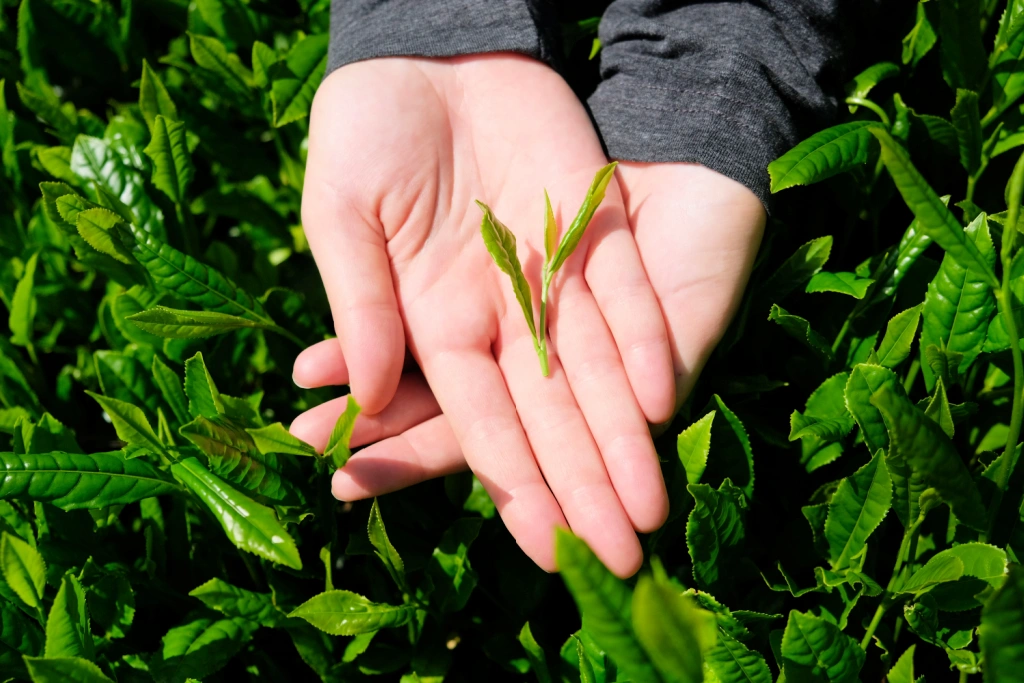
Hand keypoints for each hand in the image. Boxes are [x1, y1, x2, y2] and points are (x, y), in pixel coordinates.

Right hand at [293, 54, 677, 576]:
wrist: (428, 49)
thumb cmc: (365, 128)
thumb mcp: (342, 211)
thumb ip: (361, 301)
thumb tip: (372, 398)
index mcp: (434, 321)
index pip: (476, 422)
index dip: (509, 484)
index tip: (542, 547)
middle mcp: (501, 314)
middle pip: (549, 416)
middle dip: (580, 487)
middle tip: (616, 559)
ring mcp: (553, 274)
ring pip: (599, 373)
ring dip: (624, 439)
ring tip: (649, 510)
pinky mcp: (595, 228)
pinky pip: (626, 298)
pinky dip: (643, 345)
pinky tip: (661, 402)